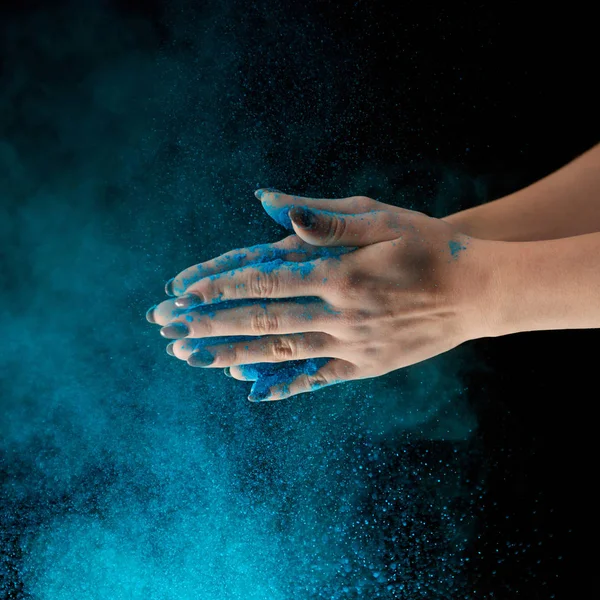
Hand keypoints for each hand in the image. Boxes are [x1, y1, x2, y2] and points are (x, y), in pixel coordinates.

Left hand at [148, 192, 498, 400]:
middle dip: (208, 321)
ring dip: (231, 353)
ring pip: (280, 351)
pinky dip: (284, 385)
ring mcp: (352, 345)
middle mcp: (340, 313)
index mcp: (340, 273)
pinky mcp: (366, 366)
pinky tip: (251, 391)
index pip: (263, 279)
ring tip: (191, 356)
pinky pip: (317, 378)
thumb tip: (272, 207)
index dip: (218, 285)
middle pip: (261, 318)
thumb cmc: (428, 246)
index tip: (181, 291)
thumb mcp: (382, 218)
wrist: (477, 292)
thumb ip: (325, 219)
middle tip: (167, 327)